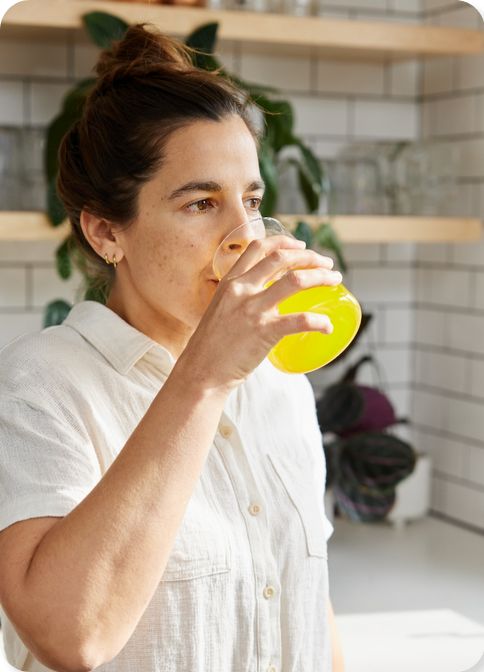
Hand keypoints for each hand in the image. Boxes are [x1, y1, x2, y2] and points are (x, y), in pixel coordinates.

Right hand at [182, 234, 341, 393]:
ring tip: (334, 281)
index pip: (258, 248)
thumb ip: (240, 300)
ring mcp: (252, 310)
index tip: (300, 245)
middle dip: (309, 256)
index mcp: (230, 282)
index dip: (283, 241)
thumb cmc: (211, 347)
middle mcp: (241, 290)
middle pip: (281, 258)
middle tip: (326, 264)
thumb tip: (268, 299)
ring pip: (295, 281)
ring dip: (320, 277)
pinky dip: (319, 321)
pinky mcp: (263, 332)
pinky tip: (328, 326)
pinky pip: (300, 320)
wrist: (200, 372)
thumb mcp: (221, 310)